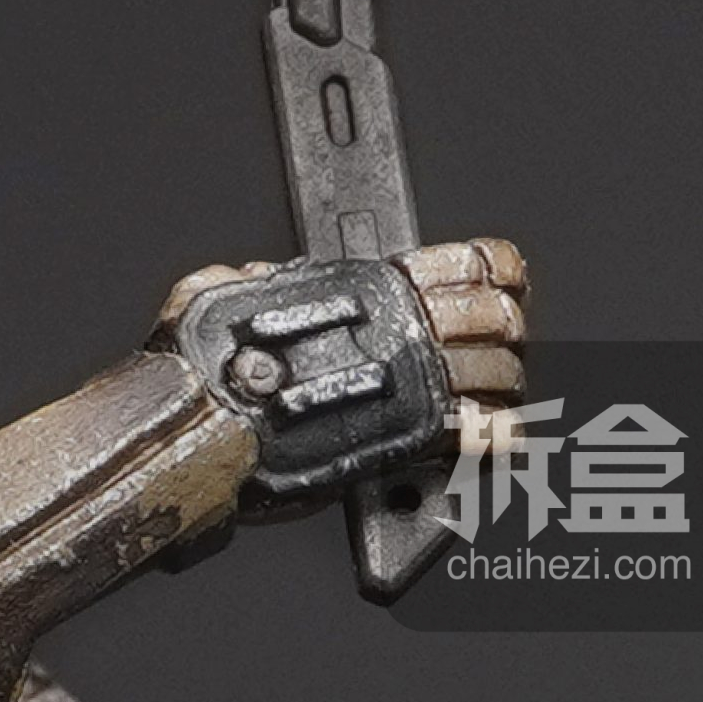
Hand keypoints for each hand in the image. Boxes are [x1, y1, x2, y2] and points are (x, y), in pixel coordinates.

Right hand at [155, 236, 528, 431]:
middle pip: (496, 319)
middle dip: (500, 334)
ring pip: (501, 375)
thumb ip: (245, 284)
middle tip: (488, 348)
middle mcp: (399, 329)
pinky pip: (490, 432)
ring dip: (500, 387)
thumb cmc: (202, 374)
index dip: (494, 273)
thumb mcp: (214, 297)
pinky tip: (492, 438)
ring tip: (485, 397)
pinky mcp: (417, 438)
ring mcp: (414, 383)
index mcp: (366, 287)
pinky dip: (498, 436)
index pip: (468, 263)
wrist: (201, 432)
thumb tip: (251, 279)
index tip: (499, 286)